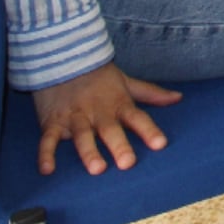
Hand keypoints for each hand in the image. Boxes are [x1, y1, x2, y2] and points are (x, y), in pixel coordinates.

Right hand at [32, 61, 180, 175]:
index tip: (160, 144)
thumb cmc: (95, 74)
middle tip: (127, 163)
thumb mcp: (124, 81)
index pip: (137, 118)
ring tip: (96, 168)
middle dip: (118, 145)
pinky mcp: (53, 122)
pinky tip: (47, 169)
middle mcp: (97, 113)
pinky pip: (48, 139)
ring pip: (82, 135)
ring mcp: (74, 117)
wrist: (58, 54)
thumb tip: (178, 97)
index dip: (148, 130)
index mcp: (117, 104)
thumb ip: (150, 93)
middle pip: (110, 130)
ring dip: (88, 151)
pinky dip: (45, 154)